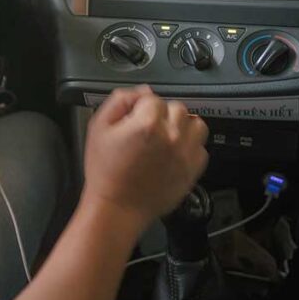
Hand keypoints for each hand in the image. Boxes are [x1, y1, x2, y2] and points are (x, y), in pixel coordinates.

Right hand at [83, 86, 208, 224]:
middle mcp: (172, 135)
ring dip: (182, 126)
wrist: (117, 207)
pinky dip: (189, 146)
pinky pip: (201, 147)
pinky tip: (172, 153)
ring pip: (195, 123)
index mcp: (147, 123)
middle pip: (176, 107)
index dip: (139, 106)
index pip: (152, 98)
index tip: (131, 120)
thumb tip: (140, 92)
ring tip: (166, 137)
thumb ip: (119, 101)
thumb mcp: (98, 127)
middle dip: (161, 114)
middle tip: (146, 129)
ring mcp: (186, 153)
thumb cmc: (105, 170)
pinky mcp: (194, 170)